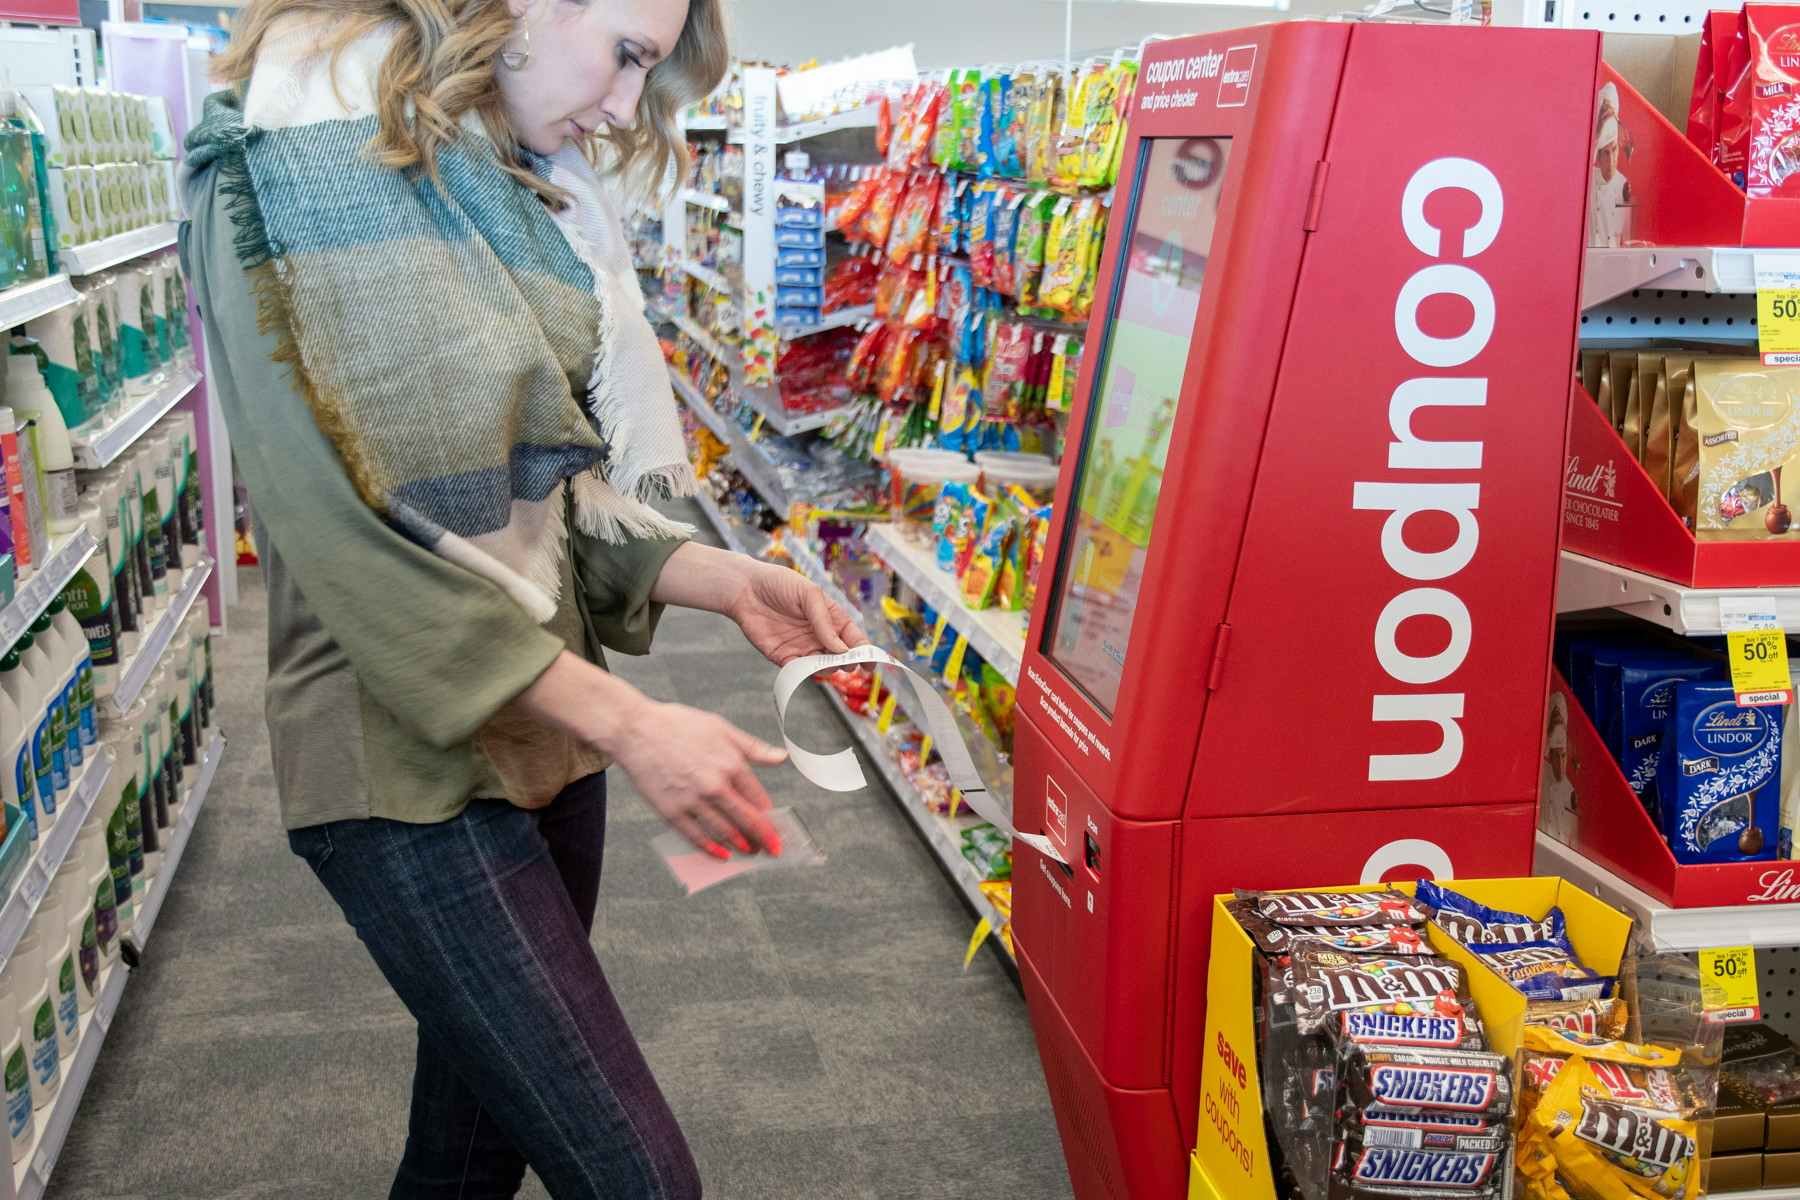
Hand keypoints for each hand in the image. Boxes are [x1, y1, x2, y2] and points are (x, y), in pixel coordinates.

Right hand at [506, 653, 787, 858]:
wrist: (635, 730)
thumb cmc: (678, 725)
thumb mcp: (722, 728)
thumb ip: (753, 748)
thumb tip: (782, 758)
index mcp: (731, 763)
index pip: (759, 800)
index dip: (770, 818)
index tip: (776, 829)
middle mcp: (714, 785)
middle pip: (746, 821)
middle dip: (762, 839)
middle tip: (771, 851)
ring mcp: (692, 800)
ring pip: (723, 832)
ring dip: (740, 846)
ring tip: (749, 852)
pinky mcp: (671, 811)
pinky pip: (695, 837)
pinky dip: (711, 849)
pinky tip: (721, 855)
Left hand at [727, 561, 868, 666]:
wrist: (745, 589)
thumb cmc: (779, 584)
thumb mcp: (809, 595)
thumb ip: (825, 621)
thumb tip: (841, 649)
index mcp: (831, 618)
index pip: (853, 638)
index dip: (864, 652)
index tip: (870, 664)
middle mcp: (819, 635)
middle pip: (840, 656)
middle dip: (847, 662)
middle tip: (846, 663)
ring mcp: (802, 647)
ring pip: (822, 667)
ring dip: (827, 669)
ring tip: (825, 663)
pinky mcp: (783, 657)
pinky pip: (798, 671)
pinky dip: (804, 674)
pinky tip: (806, 668)